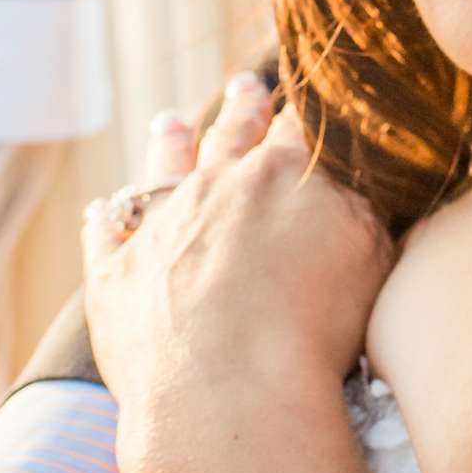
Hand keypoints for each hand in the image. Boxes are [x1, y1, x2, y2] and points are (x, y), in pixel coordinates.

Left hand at [83, 74, 394, 472]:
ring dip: (168, 146)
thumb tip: (362, 187)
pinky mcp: (115, 276)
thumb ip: (364, 213)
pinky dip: (104, 222)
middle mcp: (216, 186)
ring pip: (162, 171)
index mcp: (283, 175)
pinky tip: (101, 211)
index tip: (303, 93)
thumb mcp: (370, 258)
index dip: (302, 112)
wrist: (230, 387)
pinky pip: (106, 235)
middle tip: (244, 85)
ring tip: (169, 123)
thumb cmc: (315, 326)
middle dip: (242, 110)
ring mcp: (160, 227)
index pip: (296, 130)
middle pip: (230, 135)